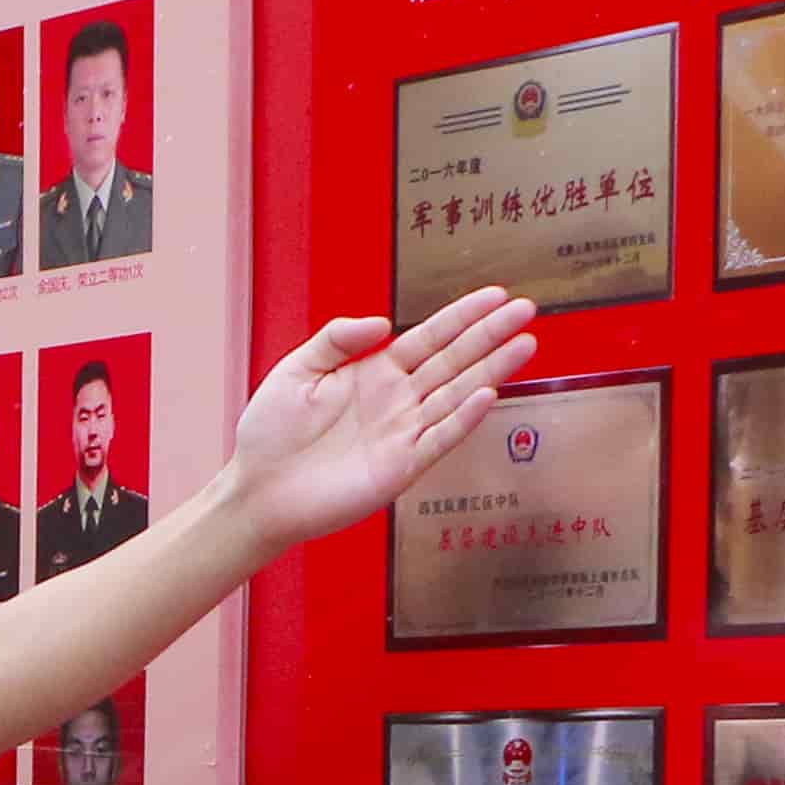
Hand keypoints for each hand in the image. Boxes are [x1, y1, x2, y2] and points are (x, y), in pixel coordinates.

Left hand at [219, 286, 537, 556]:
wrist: (258, 490)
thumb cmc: (271, 433)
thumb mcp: (297, 371)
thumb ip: (336, 340)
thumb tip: (383, 322)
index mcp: (374, 373)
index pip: (429, 338)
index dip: (462, 316)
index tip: (494, 295)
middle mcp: (397, 400)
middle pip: (454, 360)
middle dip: (490, 335)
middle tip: (526, 309)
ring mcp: (404, 432)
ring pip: (458, 394)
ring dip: (492, 369)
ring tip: (526, 343)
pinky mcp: (402, 466)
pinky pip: (440, 437)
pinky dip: (464, 418)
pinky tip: (488, 393)